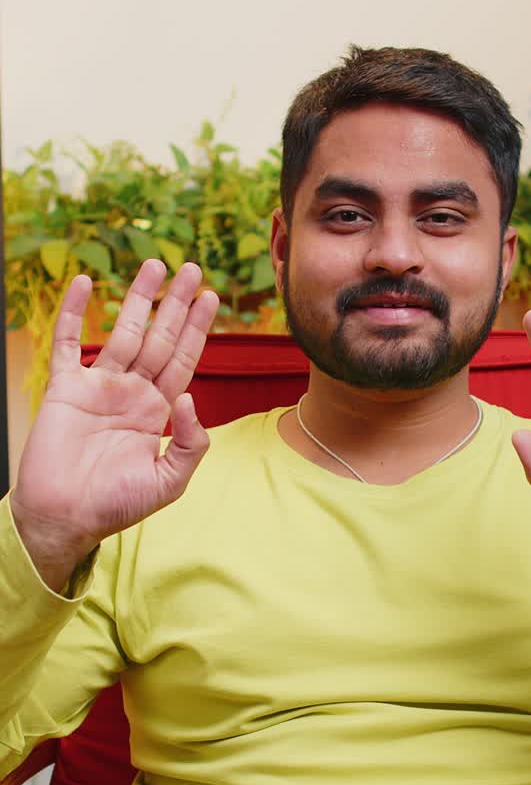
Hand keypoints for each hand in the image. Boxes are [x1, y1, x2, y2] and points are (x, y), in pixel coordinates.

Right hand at [11, 260, 218, 589]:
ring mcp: (98, 387)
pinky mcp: (65, 388)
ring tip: (154, 266)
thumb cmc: (116, 507)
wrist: (65, 518)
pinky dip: (74, 312)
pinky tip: (83, 283)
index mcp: (158, 413)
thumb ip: (190, 444)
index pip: (183, 361)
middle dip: (176, 305)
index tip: (211, 298)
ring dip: (137, 299)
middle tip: (192, 269)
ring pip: (121, 332)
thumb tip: (190, 399)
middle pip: (158, 338)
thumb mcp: (168, 482)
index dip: (197, 330)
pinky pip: (69, 342)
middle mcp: (131, 393)